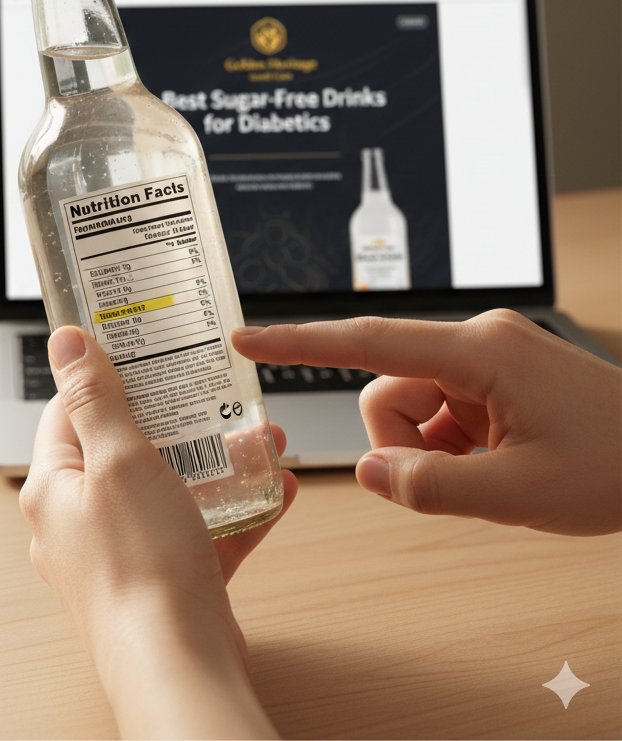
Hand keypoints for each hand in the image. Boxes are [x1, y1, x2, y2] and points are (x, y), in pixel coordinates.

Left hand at [20, 325, 295, 738]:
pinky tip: (275, 490)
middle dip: (175, 418)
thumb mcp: (118, 459)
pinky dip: (232, 510)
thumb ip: (95, 397)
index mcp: (53, 488)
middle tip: (211, 390)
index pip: (69, 412)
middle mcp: (78, 522)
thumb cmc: (140, 565)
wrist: (178, 666)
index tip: (143, 351)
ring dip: (213, 462)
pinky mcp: (161, 580)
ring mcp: (121, 554)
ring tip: (258, 437)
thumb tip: (65, 341)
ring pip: (167, 490)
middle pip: (123, 449)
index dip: (106, 377)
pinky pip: (197, 532)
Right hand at [233, 310, 620, 535]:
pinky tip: (495, 462)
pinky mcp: (495, 375)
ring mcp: (487, 356)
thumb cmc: (620, 466)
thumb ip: (432, 487)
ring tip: (486, 473)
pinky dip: (451, 446)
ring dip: (430, 449)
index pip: (369, 342)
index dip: (300, 343)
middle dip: (404, 444)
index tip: (248, 339)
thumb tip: (369, 473)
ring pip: (411, 404)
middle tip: (456, 480)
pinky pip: (441, 410)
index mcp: (480, 351)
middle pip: (388, 390)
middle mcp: (477, 341)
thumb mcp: (522, 493)